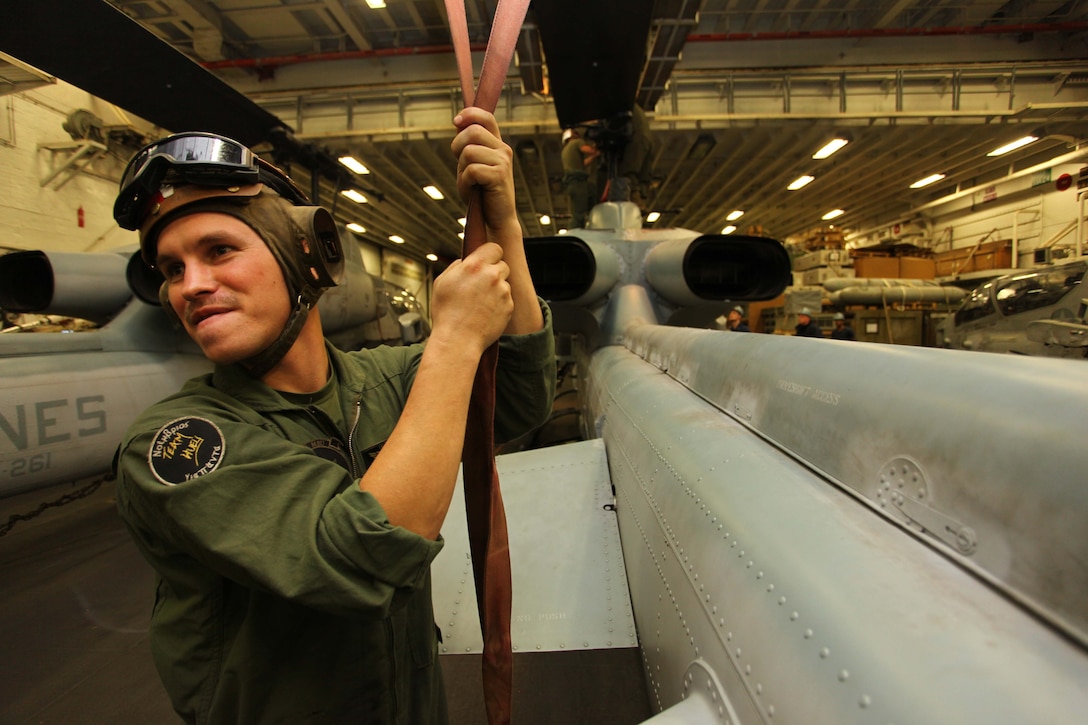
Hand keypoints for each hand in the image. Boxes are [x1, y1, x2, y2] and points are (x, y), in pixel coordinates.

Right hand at [430, 242, 512, 354]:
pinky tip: (486, 313)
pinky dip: (499, 304)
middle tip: (482, 285)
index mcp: (474, 266)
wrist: (458, 340)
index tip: (486, 260)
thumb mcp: (442, 283)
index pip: (494, 248)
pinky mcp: (509, 306)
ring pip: (504, 283)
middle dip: (494, 272)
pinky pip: (507, 299)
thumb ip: (456, 267)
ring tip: (480, 303)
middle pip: (502, 265)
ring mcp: (503, 291)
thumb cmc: (446, 313)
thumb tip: (464, 262)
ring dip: (496, 289)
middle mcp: (491, 276)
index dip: (490, 254)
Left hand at [451, 108, 519, 241]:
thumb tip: (458, 123)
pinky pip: (471, 170)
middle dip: (457, 147)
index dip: (469, 114)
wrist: (496, 218)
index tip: (456, 121)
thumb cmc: (481, 193)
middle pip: (472, 131)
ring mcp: (502, 162)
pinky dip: (465, 182)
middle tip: (462, 166)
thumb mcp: (472, 165)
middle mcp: (503, 149)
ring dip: (462, 169)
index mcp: (497, 144)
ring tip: (469, 181)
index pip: (485, 117)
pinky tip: (473, 190)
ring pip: (469, 151)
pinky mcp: (499, 175)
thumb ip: (467, 146)